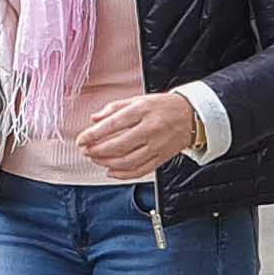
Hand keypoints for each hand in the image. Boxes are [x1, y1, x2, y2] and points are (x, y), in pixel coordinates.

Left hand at [77, 91, 199, 178]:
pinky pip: (140, 170)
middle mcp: (150, 129)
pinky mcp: (162, 157)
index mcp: (142, 111)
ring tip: (96, 159)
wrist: (192, 115)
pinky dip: (122, 174)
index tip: (81, 140)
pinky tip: (111, 171)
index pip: (112, 125)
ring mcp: (157, 145)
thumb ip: (115, 108)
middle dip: (97, 151)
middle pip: (118, 145)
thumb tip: (94, 119)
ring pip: (127, 161)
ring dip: (106, 163)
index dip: (93, 135)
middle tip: (86, 151)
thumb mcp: (139, 99)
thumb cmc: (164, 106)